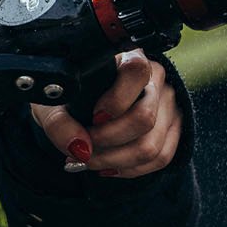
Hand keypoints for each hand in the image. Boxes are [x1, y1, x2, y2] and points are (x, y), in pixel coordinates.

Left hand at [30, 50, 182, 178]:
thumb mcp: (53, 104)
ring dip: (116, 161)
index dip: (116, 101)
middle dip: (108, 141)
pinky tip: (108, 165)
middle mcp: (156, 79)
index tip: (93, 117)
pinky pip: (161, 157)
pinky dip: (131, 169)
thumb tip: (80, 148)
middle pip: (145, 117)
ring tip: (90, 160)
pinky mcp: (173, 128)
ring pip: (152, 145)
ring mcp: (168, 105)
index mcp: (129, 58)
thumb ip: (59, 124)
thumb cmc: (69, 98)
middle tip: (83, 148)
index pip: (136, 72)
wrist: (80, 105)